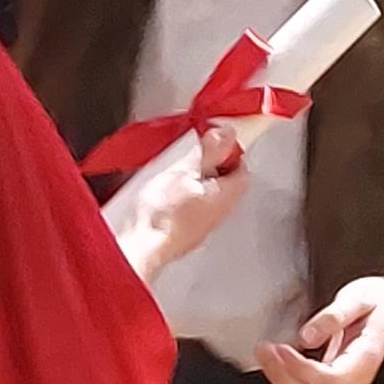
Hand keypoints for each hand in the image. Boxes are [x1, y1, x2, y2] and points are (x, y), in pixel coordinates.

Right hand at [113, 126, 250, 287]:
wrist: (141, 248)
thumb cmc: (163, 214)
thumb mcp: (186, 168)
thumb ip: (211, 149)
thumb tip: (227, 134)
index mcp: (227, 195)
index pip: (242, 168)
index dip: (230, 151)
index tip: (215, 141)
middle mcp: (219, 214)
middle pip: (226, 183)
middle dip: (212, 166)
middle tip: (194, 155)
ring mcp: (202, 228)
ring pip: (207, 198)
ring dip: (194, 183)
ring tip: (175, 173)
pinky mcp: (184, 236)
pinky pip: (190, 211)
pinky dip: (181, 200)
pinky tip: (163, 197)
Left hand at [257, 275, 383, 383]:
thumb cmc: (379, 304)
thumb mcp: (359, 298)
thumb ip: (334, 316)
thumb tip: (307, 335)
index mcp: (364, 359)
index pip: (327, 379)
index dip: (298, 368)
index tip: (279, 348)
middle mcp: (355, 377)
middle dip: (283, 377)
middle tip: (264, 350)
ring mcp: (345, 381)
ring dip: (282, 380)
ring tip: (266, 353)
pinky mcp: (334, 378)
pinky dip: (287, 378)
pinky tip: (276, 360)